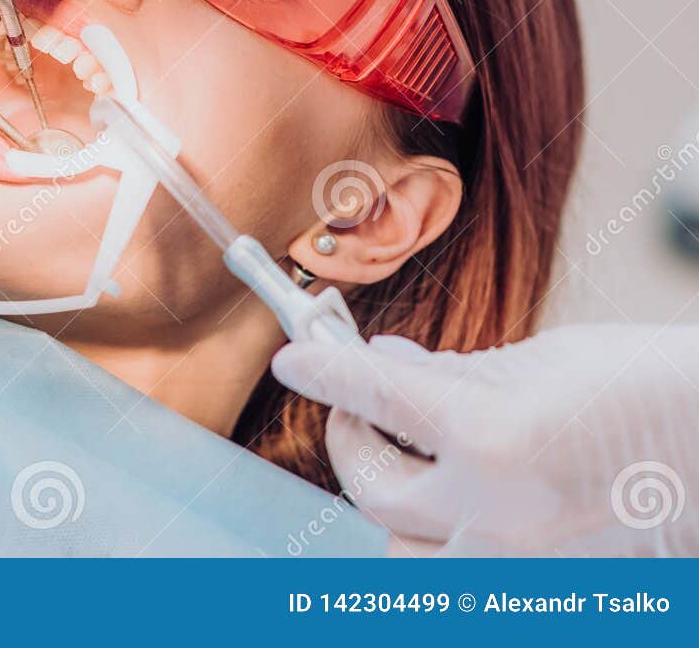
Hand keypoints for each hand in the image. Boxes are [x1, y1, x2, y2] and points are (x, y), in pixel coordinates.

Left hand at [272, 325, 698, 554]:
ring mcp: (523, 564)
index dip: (324, 372)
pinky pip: (463, 574)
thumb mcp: (541, 360)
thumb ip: (450, 370)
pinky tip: (456, 496)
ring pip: (405, 554)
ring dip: (389, 506)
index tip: (296, 359)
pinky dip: (442, 540)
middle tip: (356, 408)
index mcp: (491, 437)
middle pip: (373, 490)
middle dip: (352, 440)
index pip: (374, 397)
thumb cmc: (652, 389)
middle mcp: (496, 512)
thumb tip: (384, 361)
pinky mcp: (550, 589)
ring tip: (402, 460)